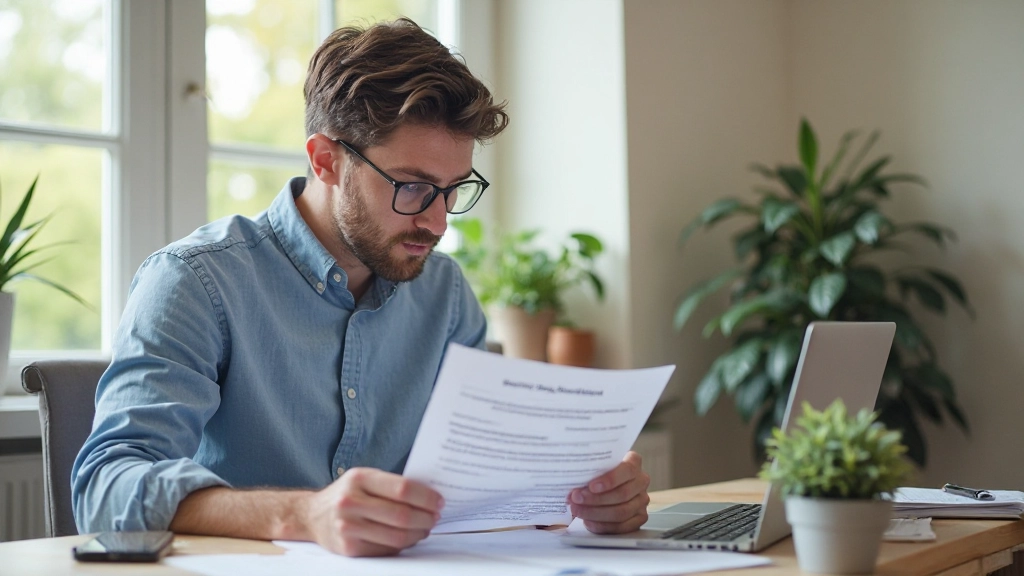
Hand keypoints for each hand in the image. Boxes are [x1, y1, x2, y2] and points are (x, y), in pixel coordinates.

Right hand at [301, 467, 443, 556]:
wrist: (311, 515)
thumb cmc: (347, 494)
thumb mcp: (363, 479)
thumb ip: (391, 485)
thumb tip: (429, 496)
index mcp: (359, 478)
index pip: (402, 489)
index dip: (426, 497)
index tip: (439, 501)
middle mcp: (350, 502)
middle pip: (402, 515)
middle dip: (426, 518)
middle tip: (436, 517)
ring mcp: (348, 527)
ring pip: (397, 536)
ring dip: (419, 534)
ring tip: (426, 528)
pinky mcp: (349, 548)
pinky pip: (386, 549)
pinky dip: (403, 545)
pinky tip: (409, 538)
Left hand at [567, 451, 650, 533]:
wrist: (605, 483)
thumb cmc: (598, 472)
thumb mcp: (595, 465)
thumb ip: (589, 468)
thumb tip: (570, 477)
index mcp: (633, 461)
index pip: (627, 470)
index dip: (610, 480)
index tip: (591, 486)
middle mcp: (641, 480)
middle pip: (622, 494)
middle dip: (596, 499)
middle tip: (576, 499)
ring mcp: (642, 500)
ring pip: (621, 512)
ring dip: (596, 513)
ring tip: (578, 510)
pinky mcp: (639, 517)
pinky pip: (622, 526)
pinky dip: (602, 526)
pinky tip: (588, 521)